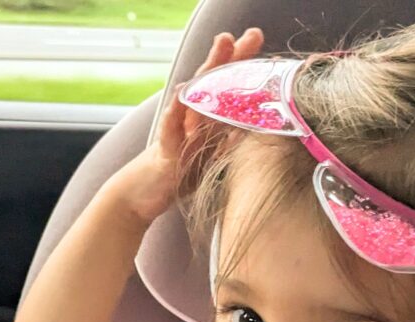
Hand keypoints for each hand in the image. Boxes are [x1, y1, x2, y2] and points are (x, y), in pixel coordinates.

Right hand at [99, 28, 264, 225]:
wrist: (143, 194)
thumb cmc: (178, 174)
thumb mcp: (211, 157)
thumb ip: (230, 142)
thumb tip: (258, 130)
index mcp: (208, 121)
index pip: (230, 89)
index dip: (249, 70)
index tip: (271, 53)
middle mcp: (193, 119)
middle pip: (215, 81)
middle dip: (234, 56)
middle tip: (253, 34)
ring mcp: (178, 129)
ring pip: (196, 93)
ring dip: (210, 69)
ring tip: (223, 44)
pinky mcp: (165, 148)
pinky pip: (170, 126)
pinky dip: (175, 109)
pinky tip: (182, 92)